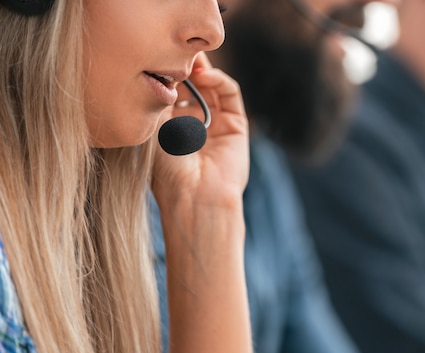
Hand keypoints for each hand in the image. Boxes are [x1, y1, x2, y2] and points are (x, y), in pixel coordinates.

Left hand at [152, 52, 248, 209]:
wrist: (195, 196)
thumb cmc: (168, 170)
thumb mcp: (154, 128)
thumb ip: (160, 97)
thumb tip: (161, 69)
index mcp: (172, 129)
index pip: (172, 92)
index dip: (167, 73)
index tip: (156, 55)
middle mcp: (196, 126)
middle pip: (193, 86)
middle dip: (185, 67)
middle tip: (175, 48)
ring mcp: (217, 125)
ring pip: (212, 87)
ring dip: (202, 70)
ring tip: (189, 59)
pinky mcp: (236, 125)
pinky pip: (230, 95)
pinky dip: (219, 80)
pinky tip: (205, 76)